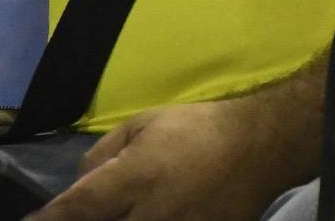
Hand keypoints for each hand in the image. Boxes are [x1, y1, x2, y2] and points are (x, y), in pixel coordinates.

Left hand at [28, 94, 305, 220]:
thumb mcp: (145, 124)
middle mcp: (149, 214)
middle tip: (75, 214)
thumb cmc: (197, 129)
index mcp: (133, 179)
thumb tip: (78, 185)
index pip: (76, 210)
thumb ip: (104, 154)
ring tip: (119, 210)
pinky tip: (140, 215)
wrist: (259, 148)